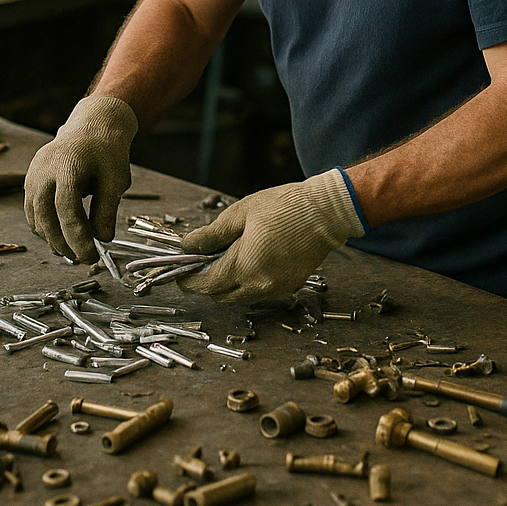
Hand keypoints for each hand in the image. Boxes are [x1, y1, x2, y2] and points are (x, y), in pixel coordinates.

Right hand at [23, 95, 137, 261]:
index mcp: (67, 165)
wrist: (92, 125)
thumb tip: (102, 239)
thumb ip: (107, 209)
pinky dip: (44, 226)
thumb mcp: (116, 179)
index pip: (66, 210)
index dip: (77, 237)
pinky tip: (61, 236)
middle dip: (62, 243)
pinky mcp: (30, 178)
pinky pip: (32, 210)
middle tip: (81, 259)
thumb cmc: (107, 151)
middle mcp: (44, 169)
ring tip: (72, 251)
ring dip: (51, 238)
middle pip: (44, 216)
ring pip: (34, 216)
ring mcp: (33, 173)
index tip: (91, 255)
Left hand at [177, 169, 363, 303]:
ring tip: (227, 258)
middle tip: (203, 260)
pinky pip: (261, 293)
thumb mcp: (240, 214)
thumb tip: (188, 245)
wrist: (325, 212)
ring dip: (229, 284)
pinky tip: (250, 260)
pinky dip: (249, 283)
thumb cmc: (284, 208)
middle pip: (222, 296)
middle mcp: (260, 286)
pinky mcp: (290, 286)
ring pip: (241, 297)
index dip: (189, 280)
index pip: (206, 285)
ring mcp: (277, 289)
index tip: (181, 272)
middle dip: (208, 282)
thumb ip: (211, 234)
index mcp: (244, 267)